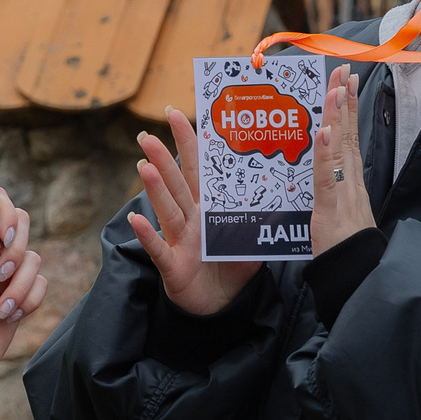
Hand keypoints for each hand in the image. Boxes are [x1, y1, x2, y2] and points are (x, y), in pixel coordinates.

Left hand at [0, 188, 49, 378]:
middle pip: (21, 223)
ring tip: (0, 305)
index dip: (3, 208)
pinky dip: (27, 298)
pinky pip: (40, 284)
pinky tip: (8, 315)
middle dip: (15, 244)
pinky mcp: (23, 298)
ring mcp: (10, 274)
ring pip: (32, 258)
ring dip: (18, 281)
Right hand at [126, 108, 261, 316]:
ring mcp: (179, 241)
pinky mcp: (173, 266)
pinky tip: (136, 218)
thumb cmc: (233, 268)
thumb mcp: (253, 239)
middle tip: (148, 134)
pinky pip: (159, 248)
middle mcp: (190, 220)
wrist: (222, 305)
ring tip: (145, 166)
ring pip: (167, 210)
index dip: (189, 143)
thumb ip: (263, 215)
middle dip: (163, 159)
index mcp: (208, 208)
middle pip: (177, 184)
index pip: (199, 170)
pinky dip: (147, 235)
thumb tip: (285, 188)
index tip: (179, 114)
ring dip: (156, 189)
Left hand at [310, 68, 376, 256]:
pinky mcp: (332, 210)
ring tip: (337, 86)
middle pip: (347, 134)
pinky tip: (326, 131)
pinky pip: (328, 178)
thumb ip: (333, 194)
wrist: (358, 278)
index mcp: (350, 183)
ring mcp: (344, 194)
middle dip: (345, 100)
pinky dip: (327, 153)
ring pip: (340, 149)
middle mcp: (350, 183)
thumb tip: (328, 177)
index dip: (346, 110)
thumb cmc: (345, 252)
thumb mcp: (337, 216)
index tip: (345, 82)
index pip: (347, 139)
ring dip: (338, 116)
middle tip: (344, 69)